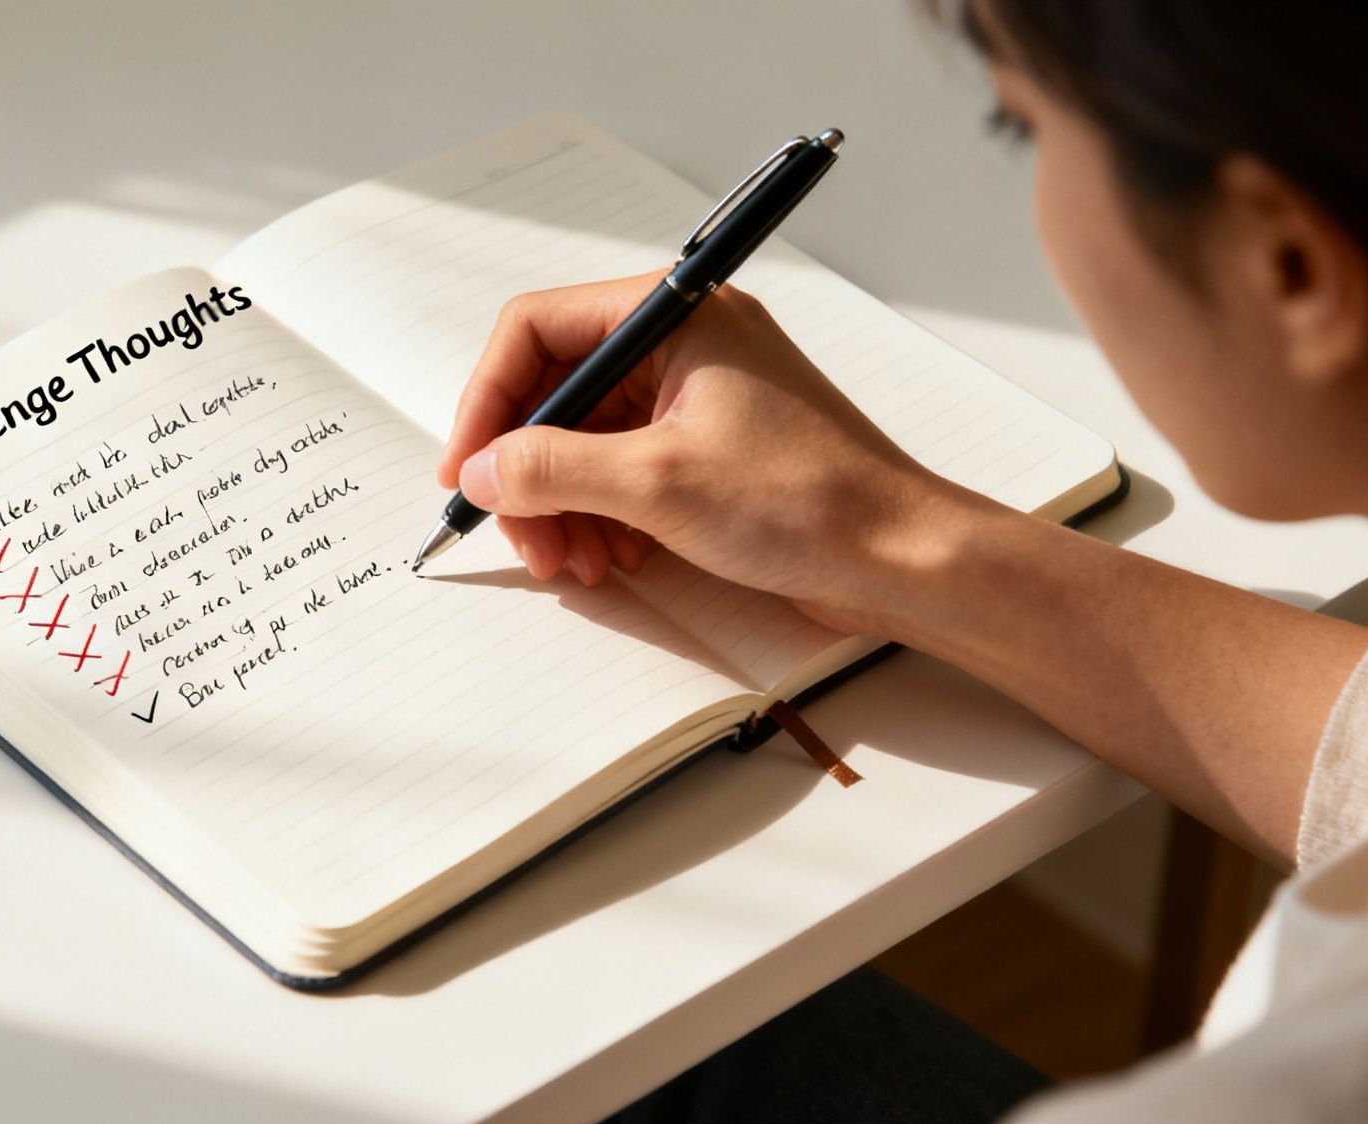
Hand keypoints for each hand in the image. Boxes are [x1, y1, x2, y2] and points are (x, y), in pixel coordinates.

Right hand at [438, 272, 976, 632]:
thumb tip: (482, 470)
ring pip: (588, 438)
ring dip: (563, 502)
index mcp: (676, 315)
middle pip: (559, 391)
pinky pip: (626, 469)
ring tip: (572, 564)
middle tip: (522, 538)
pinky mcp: (712, 450)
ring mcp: (699, 397)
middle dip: (529, 469)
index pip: (538, 329)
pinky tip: (611, 558)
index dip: (489, 401)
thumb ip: (553, 468)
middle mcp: (684, 343)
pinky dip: (603, 513)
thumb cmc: (804, 502)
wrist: (901, 558)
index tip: (467, 470)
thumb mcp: (657, 483)